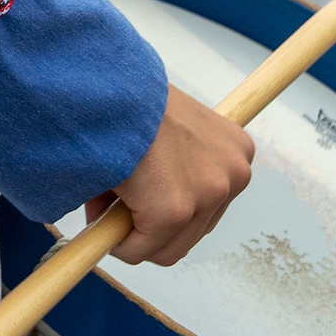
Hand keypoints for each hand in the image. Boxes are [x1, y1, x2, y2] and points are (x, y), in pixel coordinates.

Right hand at [87, 84, 253, 267]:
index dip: (169, 206)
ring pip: (167, 247)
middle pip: (191, 232)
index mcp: (235, 151)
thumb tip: (143, 212)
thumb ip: (172, 171)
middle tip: (119, 203)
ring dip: (134, 234)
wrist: (110, 86)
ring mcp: (206, 196)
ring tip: (109, 202)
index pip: (208, 202)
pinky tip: (100, 212)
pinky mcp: (173, 213)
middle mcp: (233, 176)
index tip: (143, 199)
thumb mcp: (170, 128)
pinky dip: (116, 241)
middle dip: (152, 226)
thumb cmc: (132, 98)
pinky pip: (139, 249)